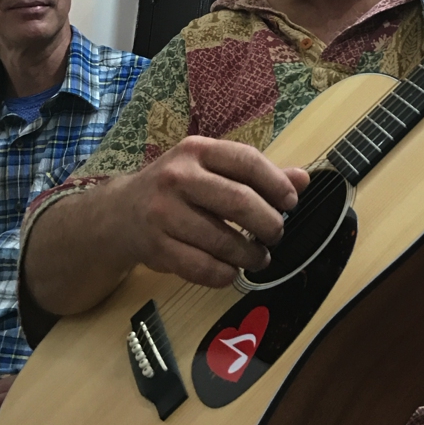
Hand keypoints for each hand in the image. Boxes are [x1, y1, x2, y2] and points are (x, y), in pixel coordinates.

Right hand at [102, 137, 309, 289]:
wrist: (119, 213)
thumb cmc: (177, 189)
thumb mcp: (211, 170)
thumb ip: (257, 174)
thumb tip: (304, 178)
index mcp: (197, 150)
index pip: (247, 161)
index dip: (276, 183)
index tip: (291, 202)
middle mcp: (177, 177)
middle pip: (239, 202)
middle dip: (268, 224)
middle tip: (277, 235)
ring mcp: (163, 213)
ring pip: (222, 240)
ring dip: (250, 255)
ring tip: (260, 258)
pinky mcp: (156, 247)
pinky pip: (201, 267)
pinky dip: (224, 274)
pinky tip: (232, 271)